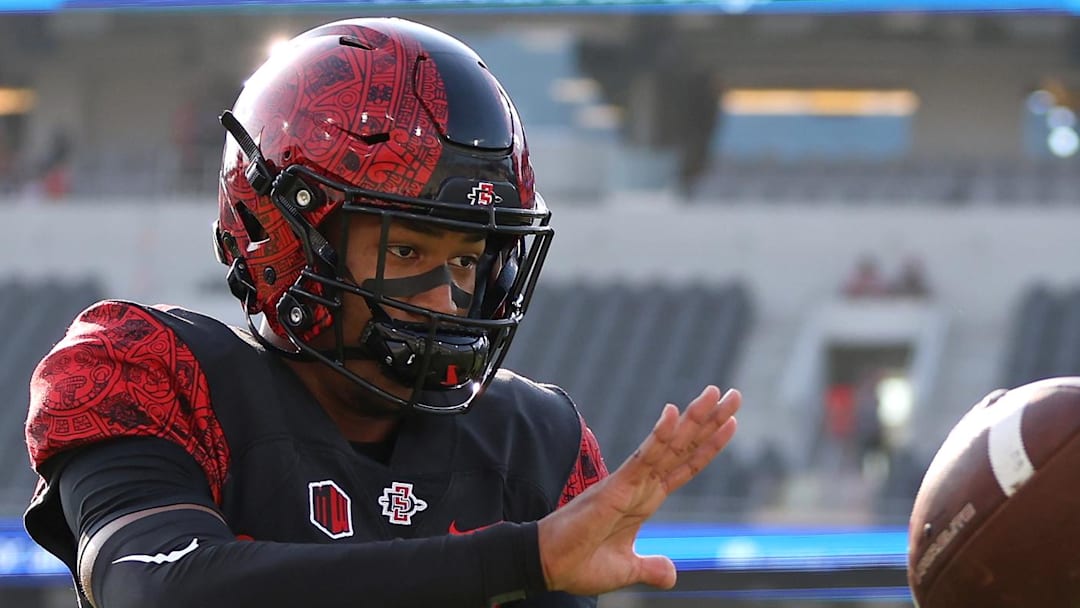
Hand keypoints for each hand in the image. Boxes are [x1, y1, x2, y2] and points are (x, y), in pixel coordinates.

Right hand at [536, 385, 740, 594]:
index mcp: (646, 500)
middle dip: (710, 420)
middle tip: (735, 394)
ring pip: (669, 444)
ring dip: (694, 418)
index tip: (730, 423)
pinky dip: (659, 435)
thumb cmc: (580, 564)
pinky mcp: (616, 486)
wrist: (550, 567)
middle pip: (684, 446)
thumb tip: (672, 573)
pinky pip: (643, 458)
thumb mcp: (626, 569)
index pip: (686, 466)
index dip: (709, 446)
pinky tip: (674, 414)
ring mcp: (630, 482)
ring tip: (715, 393)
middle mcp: (642, 485)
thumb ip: (651, 567)